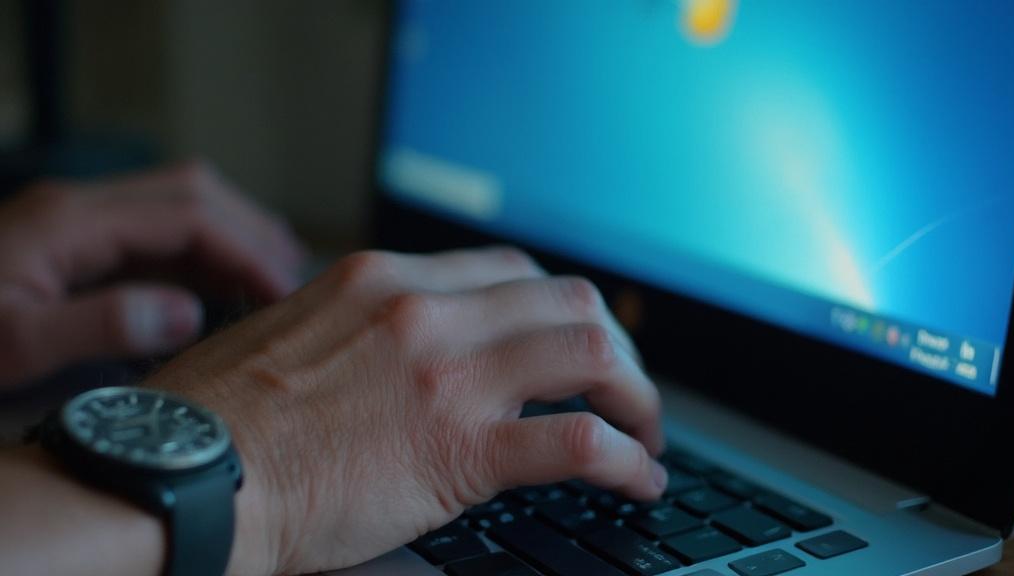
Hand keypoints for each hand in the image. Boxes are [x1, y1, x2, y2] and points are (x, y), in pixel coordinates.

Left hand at [0, 162, 305, 387]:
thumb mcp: (15, 344)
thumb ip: (102, 324)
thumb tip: (189, 312)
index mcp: (72, 222)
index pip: (186, 216)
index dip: (244, 248)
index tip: (283, 288)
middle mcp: (81, 207)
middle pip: (191, 190)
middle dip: (250, 226)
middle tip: (293, 271)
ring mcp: (78, 220)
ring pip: (178, 200)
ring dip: (231, 229)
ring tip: (272, 268)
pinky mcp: (75, 240)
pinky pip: (156, 229)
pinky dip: (201, 248)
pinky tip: (218, 280)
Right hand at [145, 247, 666, 574]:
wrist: (183, 473)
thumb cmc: (216, 416)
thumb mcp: (288, 331)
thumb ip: (355, 325)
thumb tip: (391, 345)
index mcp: (382, 281)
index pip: (506, 271)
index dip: (554, 309)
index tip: (568, 342)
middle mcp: (424, 310)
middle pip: (565, 298)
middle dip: (611, 343)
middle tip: (622, 384)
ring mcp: (447, 375)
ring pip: (589, 351)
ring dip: (635, 392)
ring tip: (644, 430)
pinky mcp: (459, 449)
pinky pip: (579, 441)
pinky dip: (626, 457)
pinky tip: (637, 477)